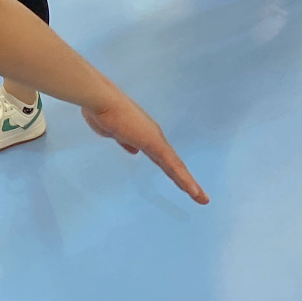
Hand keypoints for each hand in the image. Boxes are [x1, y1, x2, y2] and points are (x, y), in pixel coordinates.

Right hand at [80, 93, 209, 204]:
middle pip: (172, 163)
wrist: (101, 102)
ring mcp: (155, 139)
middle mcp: (153, 137)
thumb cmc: (102, 112)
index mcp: (143, 135)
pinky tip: (192, 191)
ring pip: (175, 166)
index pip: (161, 158)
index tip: (179, 182)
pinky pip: (172, 165)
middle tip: (198, 195)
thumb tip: (134, 150)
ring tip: (201, 198)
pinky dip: (183, 179)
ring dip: (188, 183)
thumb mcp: (112, 132)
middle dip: (184, 179)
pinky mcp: (154, 143)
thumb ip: (124, 141)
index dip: (171, 171)